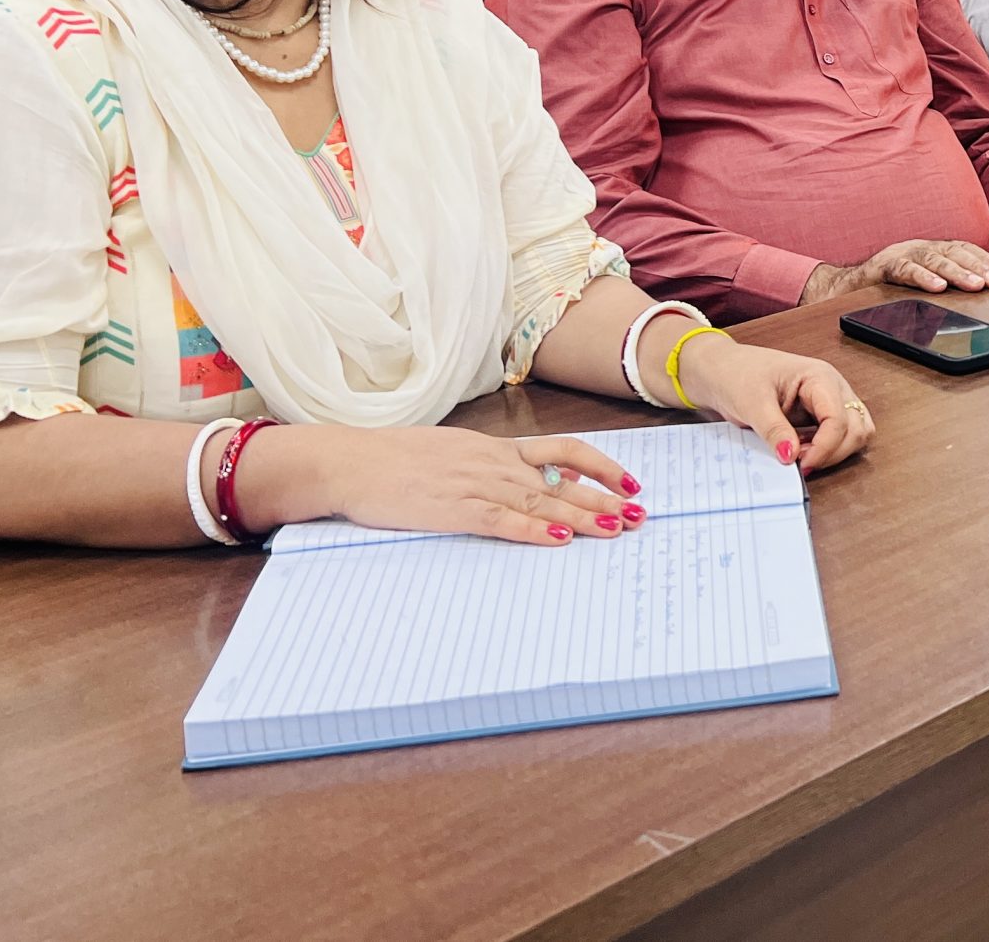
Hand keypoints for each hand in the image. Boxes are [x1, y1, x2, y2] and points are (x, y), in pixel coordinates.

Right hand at [283, 424, 643, 545]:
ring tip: (615, 529)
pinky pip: (501, 521)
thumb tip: (524, 481)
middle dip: (604, 500)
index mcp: (494, 448)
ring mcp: (474, 484)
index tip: (629, 483)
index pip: (562, 452)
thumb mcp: (452, 452)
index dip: (601, 466)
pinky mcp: (452, 509)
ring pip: (540, 501)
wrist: (349, 462)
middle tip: (639, 516)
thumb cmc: (394, 460)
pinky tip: (559, 541)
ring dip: (581, 517)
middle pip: (561, 481)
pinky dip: (533, 531)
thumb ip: (490, 465)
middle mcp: (493, 462)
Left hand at [682, 337, 877, 472]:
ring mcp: (828, 403)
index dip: (825, 447)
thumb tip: (791, 456)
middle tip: (800, 463)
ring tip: (800, 457)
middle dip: (833, 452)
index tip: (800, 464)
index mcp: (820, 377)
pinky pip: (837, 439)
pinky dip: (824, 452)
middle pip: (856, 429)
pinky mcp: (819, 418)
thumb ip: (774, 430)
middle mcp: (831, 389)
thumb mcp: (751, 402)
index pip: (840, 419)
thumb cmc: (736, 374)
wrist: (719, 371)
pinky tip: (799, 452)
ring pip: (854, 435)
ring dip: (833, 453)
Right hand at [803, 238, 988, 302]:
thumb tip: (976, 292)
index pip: (960, 249)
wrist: (840, 287)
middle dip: (976, 266)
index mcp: (927, 250)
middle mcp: (915, 247)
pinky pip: (904, 270)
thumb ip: (942, 283)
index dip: (982, 259)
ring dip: (957, 272)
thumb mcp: (919, 283)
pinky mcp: (880, 267)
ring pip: (932, 259)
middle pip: (951, 252)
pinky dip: (923, 278)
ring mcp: (898, 254)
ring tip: (976, 284)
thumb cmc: (884, 286)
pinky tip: (939, 287)